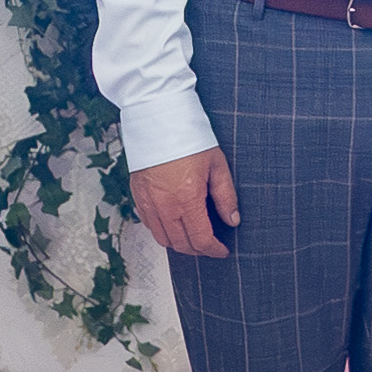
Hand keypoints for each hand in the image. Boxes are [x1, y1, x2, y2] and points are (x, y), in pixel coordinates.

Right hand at [132, 143, 239, 258]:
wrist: (158, 120)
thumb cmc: (189, 138)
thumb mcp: (217, 165)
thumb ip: (225, 196)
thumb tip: (233, 220)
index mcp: (187, 198)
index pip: (201, 239)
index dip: (214, 250)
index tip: (222, 250)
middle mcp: (165, 205)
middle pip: (181, 244)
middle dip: (198, 250)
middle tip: (211, 246)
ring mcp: (148, 203)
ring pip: (163, 239)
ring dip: (180, 244)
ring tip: (194, 238)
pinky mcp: (138, 196)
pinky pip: (150, 225)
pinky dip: (163, 232)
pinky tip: (175, 224)